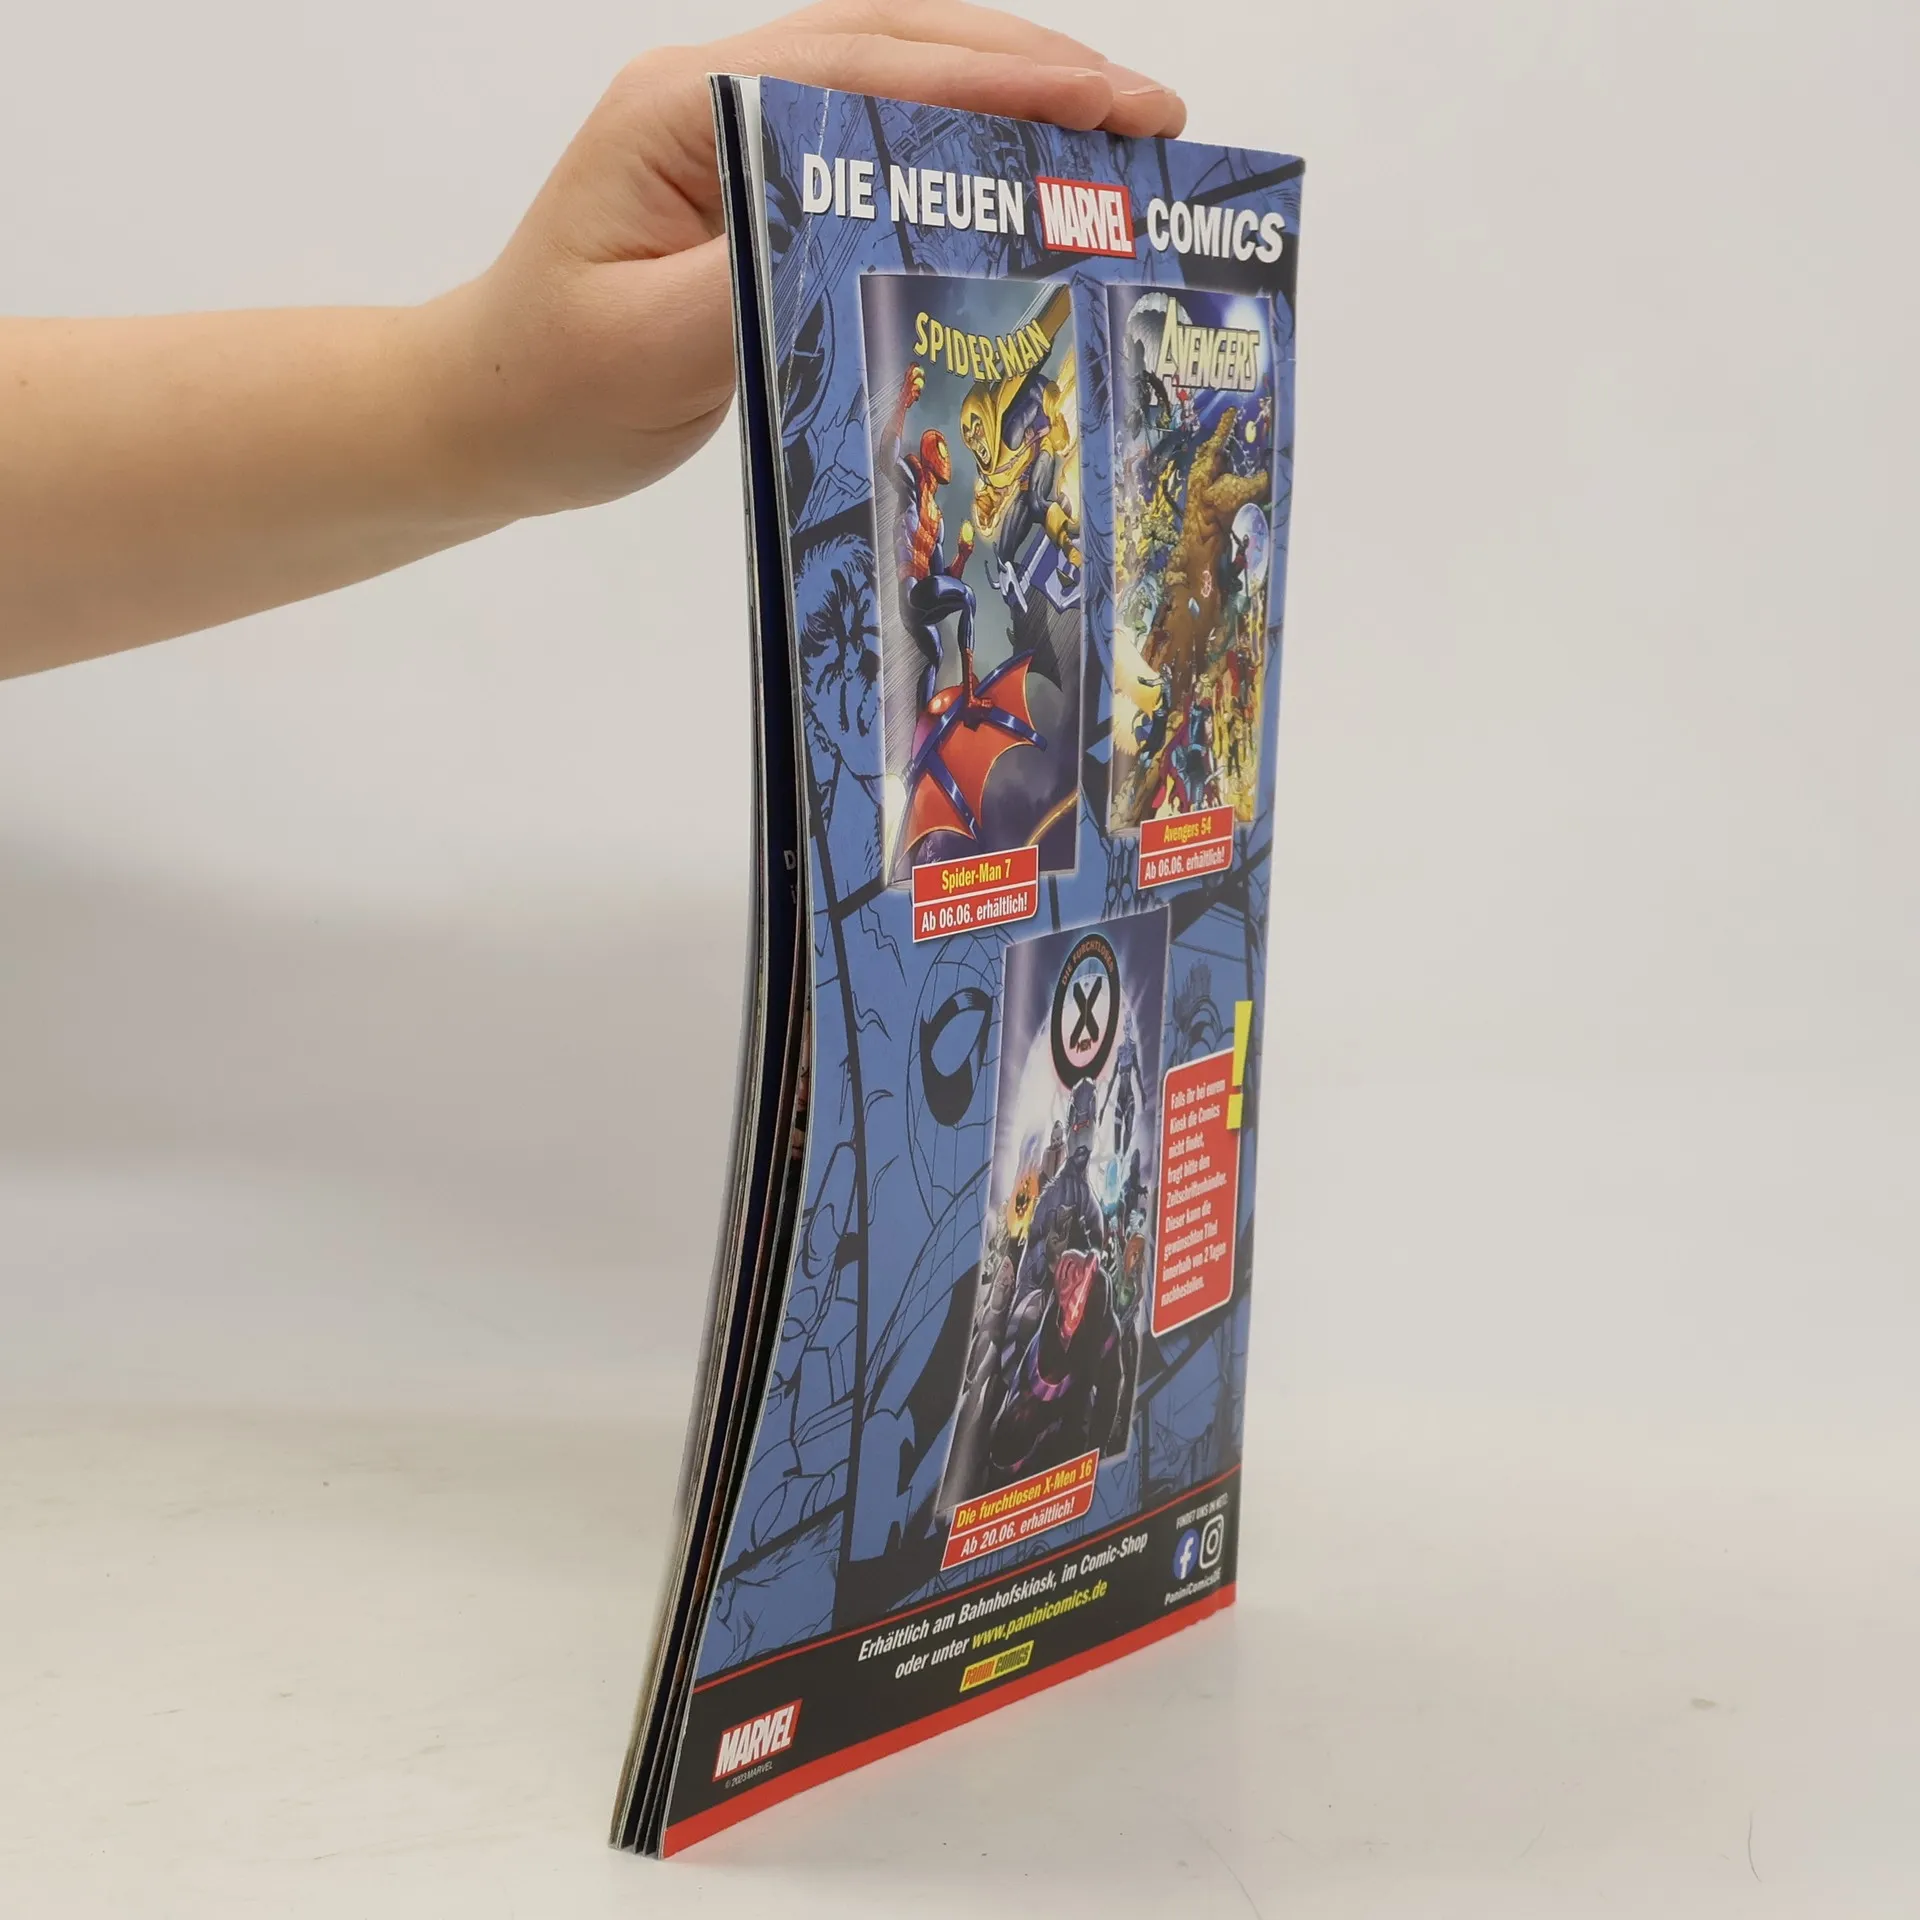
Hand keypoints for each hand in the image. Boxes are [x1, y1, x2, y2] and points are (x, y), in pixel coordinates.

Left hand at [430, 0, 1184, 518]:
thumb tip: (882, 219)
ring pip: (892, 78)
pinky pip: (872, 138)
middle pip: (897, 46)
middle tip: (1153, 115)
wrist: (485, 412)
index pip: (866, 69)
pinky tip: (1022, 167)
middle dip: (1034, 71)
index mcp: (686, 111)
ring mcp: (733, 129)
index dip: (998, 81)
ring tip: (1116, 130)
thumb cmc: (555, 388)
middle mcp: (715, 95)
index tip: (1107, 107)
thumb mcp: (656, 344)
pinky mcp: (752, 179)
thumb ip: (763, 271)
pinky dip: (959, 142)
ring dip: (1008, 92)